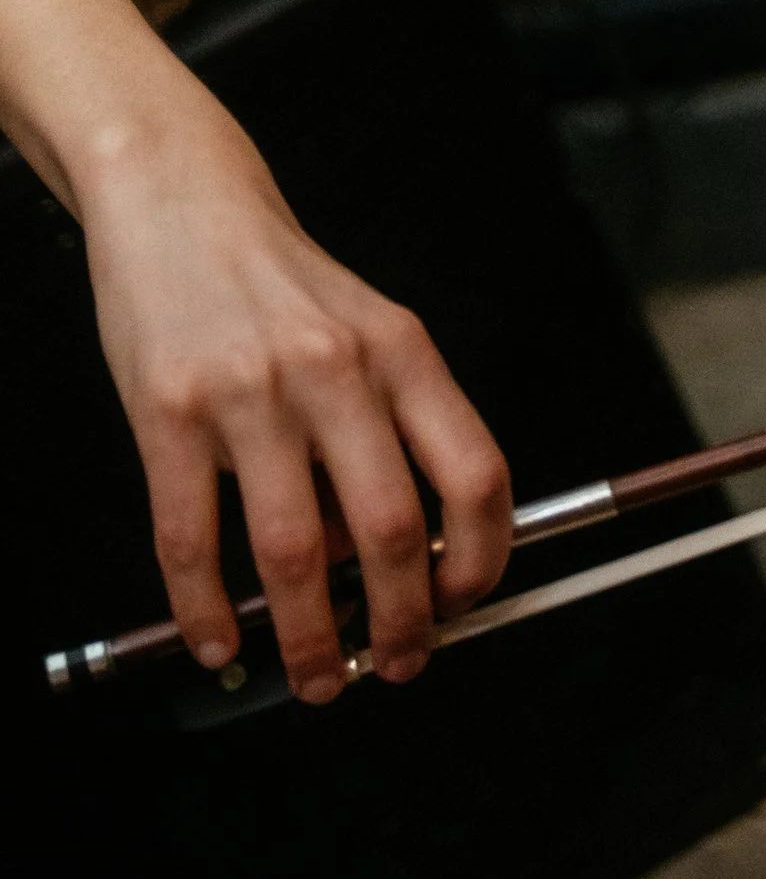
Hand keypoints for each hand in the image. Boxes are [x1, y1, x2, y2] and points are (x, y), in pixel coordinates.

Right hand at [83, 115, 510, 703]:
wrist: (182, 202)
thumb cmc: (281, 283)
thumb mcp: (366, 330)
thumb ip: (393, 425)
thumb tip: (405, 556)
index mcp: (402, 351)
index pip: (475, 472)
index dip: (482, 558)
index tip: (465, 606)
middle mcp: (336, 370)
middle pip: (393, 529)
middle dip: (399, 622)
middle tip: (394, 665)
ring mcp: (251, 392)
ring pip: (296, 552)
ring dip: (309, 637)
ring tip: (313, 676)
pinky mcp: (168, 412)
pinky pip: (191, 540)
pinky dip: (209, 610)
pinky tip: (219, 639)